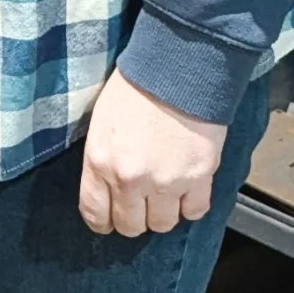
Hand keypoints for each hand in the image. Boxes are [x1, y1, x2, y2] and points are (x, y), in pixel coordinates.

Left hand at [78, 68, 226, 237]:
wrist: (177, 66)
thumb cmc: (136, 85)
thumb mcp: (101, 122)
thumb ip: (101, 159)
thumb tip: (106, 186)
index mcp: (100, 161)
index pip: (94, 213)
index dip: (102, 221)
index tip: (108, 218)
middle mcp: (131, 179)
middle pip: (130, 226)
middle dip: (134, 217)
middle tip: (140, 202)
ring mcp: (166, 182)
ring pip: (163, 225)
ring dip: (163, 213)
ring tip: (165, 192)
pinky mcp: (198, 178)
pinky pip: (195, 212)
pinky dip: (191, 205)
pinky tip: (187, 188)